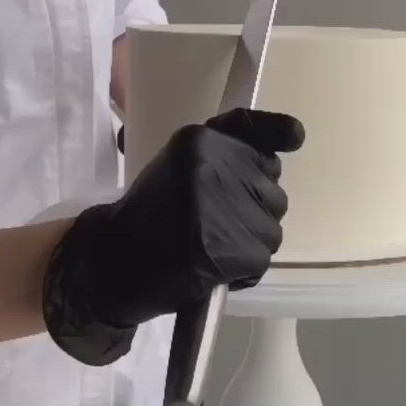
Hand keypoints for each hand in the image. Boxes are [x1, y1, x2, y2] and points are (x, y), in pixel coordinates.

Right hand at [43, 108, 303, 364]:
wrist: (110, 264)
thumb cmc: (149, 213)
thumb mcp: (180, 164)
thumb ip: (226, 150)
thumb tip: (295, 136)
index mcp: (199, 140)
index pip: (258, 133)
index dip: (278, 136)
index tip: (294, 140)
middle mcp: (212, 165)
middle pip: (271, 188)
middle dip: (254, 208)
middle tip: (216, 223)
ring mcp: (219, 208)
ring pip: (271, 227)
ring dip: (250, 243)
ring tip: (213, 249)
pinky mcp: (225, 249)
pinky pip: (261, 259)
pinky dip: (244, 272)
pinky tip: (215, 271)